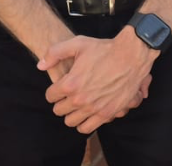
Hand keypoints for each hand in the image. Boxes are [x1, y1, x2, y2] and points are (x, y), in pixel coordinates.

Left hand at [39, 29, 157, 133]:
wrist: (131, 56)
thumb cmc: (104, 49)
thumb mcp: (78, 43)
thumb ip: (54, 53)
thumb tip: (40, 66)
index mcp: (70, 83)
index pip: (50, 96)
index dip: (53, 91)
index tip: (60, 87)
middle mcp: (80, 99)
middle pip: (58, 111)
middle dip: (61, 102)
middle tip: (68, 95)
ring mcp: (93, 108)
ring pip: (70, 122)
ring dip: (71, 114)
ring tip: (77, 105)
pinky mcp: (107, 114)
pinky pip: (86, 128)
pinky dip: (84, 123)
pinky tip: (87, 113)